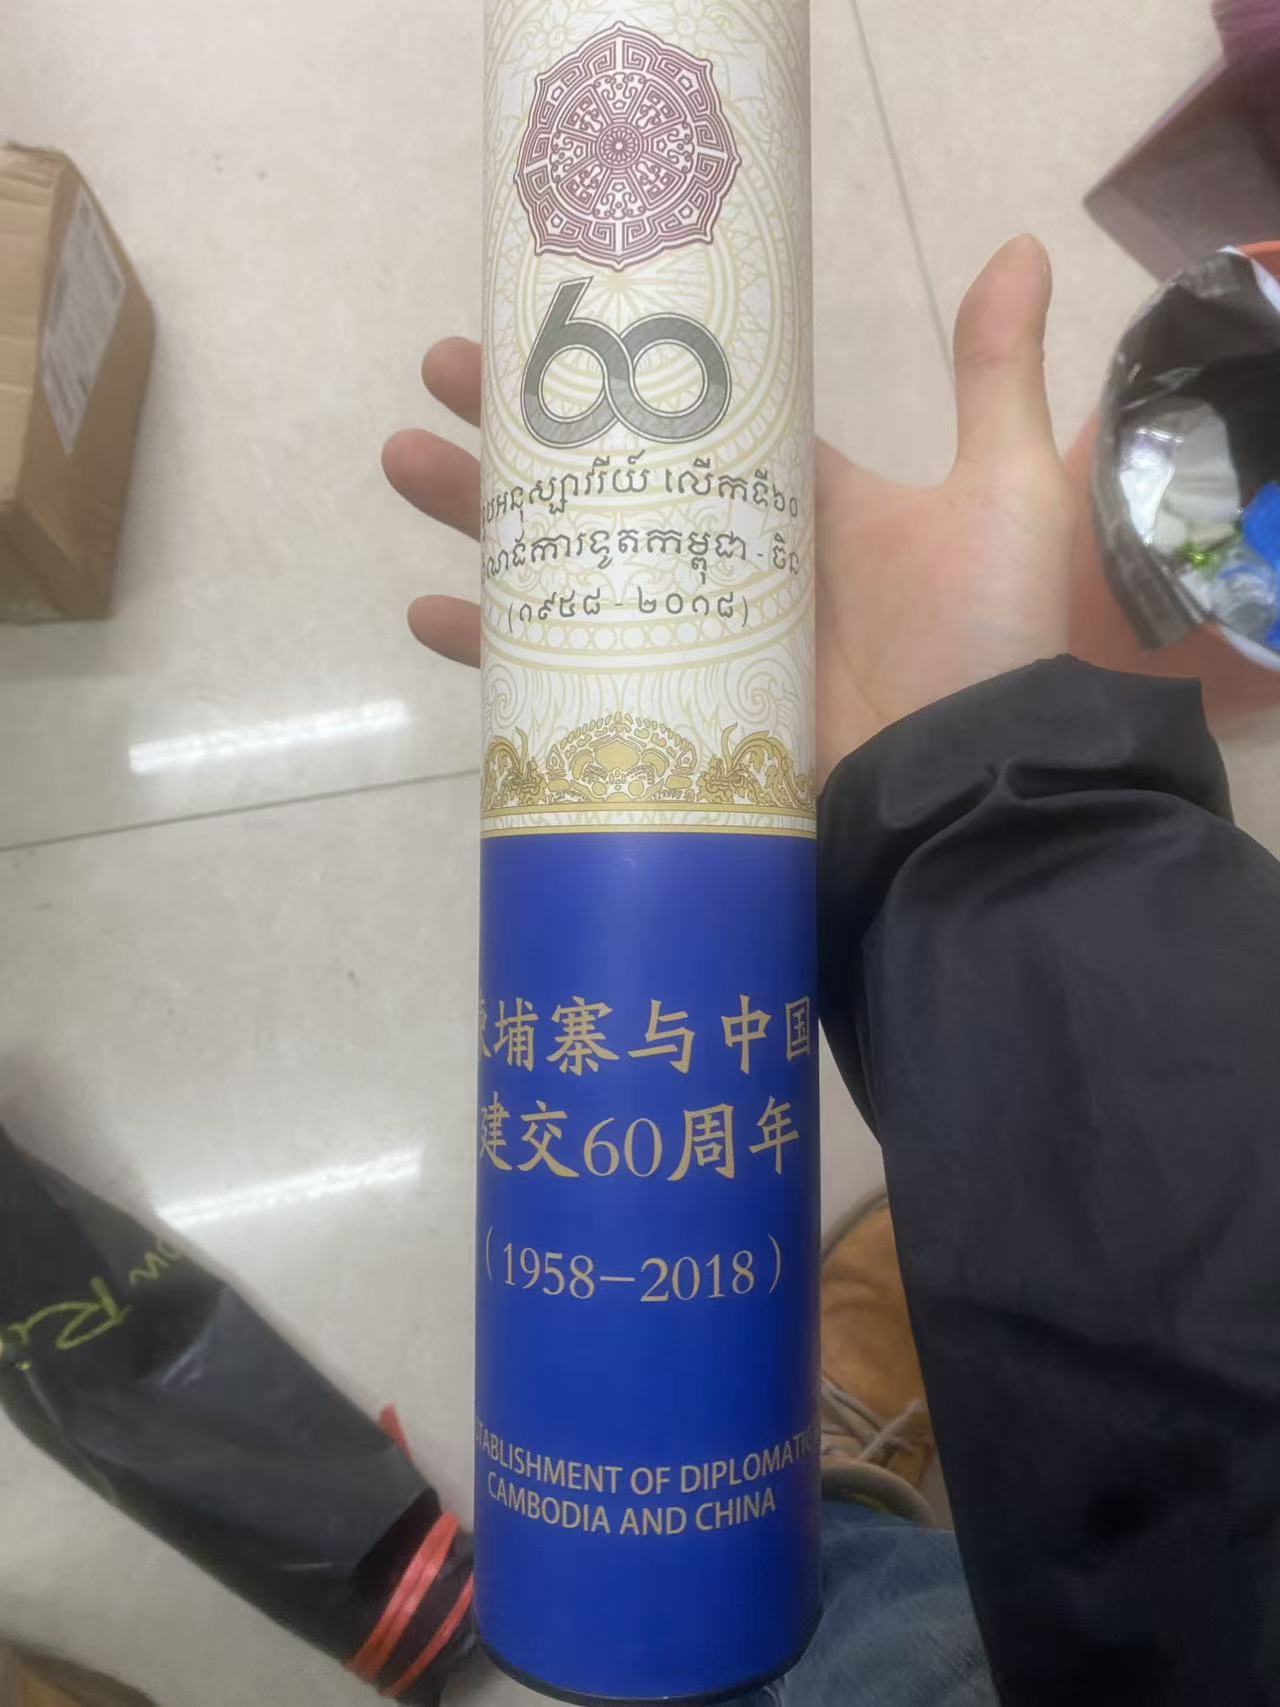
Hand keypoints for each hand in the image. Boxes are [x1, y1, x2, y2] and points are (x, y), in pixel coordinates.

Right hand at [383, 235, 1075, 785]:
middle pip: (600, 486)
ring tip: (403, 465)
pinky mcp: (663, 718)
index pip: (682, 422)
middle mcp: (729, 567)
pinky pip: (560, 679)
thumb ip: (991, 377)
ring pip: (564, 569)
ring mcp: (689, 644)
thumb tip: (1022, 243)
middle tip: (436, 376)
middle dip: (514, 430)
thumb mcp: (999, 492)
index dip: (612, 373)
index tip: (542, 321)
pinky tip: (432, 616)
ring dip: (481, 520)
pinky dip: (496, 654)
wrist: (964, 786)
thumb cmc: (979, 640)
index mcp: (791, 505)